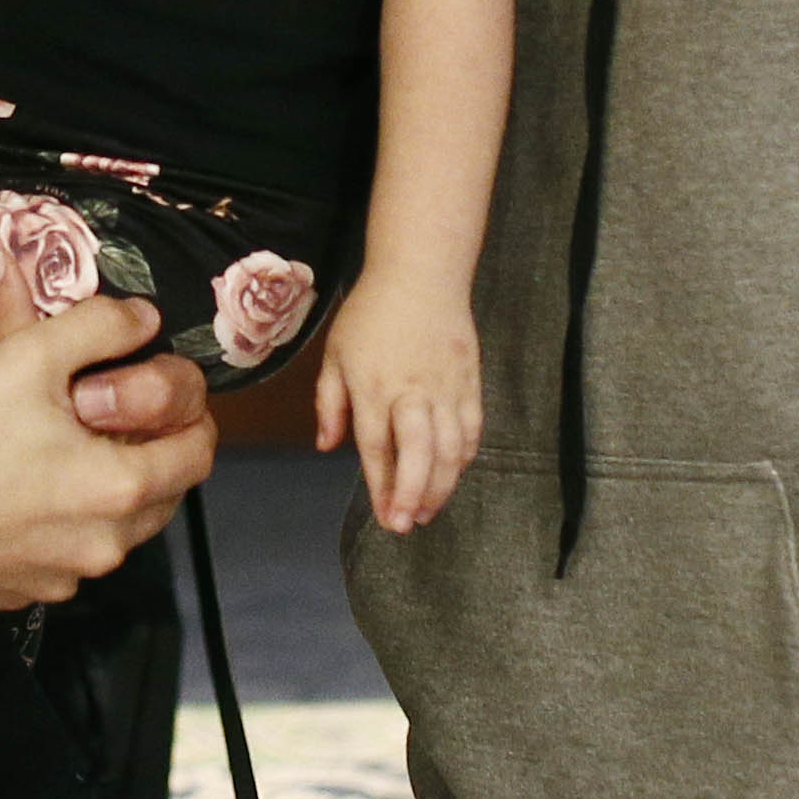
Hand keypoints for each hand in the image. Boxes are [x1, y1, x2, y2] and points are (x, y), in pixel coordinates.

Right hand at [0, 253, 214, 608]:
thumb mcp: (31, 355)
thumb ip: (100, 327)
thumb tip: (143, 319)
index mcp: (121, 489)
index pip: (196, 456)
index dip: (191, 418)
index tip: (175, 398)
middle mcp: (102, 546)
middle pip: (158, 499)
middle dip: (149, 456)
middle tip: (127, 422)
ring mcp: (60, 577)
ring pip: (108, 530)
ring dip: (103, 490)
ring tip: (78, 450)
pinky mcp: (19, 594)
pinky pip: (58, 555)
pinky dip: (56, 522)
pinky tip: (28, 491)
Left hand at [313, 273, 481, 530]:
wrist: (421, 274)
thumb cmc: (370, 313)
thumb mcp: (335, 354)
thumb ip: (329, 403)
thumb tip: (326, 446)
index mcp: (373, 386)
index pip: (376, 447)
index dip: (381, 486)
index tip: (385, 517)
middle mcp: (411, 391)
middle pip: (418, 452)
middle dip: (414, 494)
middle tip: (408, 524)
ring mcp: (445, 387)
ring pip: (451, 447)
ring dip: (442, 485)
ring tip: (429, 510)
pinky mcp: (469, 381)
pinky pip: (473, 428)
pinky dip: (466, 457)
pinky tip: (454, 474)